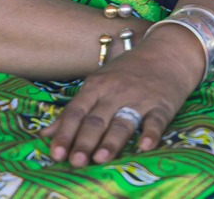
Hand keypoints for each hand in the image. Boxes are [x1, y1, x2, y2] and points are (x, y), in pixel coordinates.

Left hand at [47, 26, 205, 167]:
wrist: (169, 51)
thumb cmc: (129, 70)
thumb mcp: (98, 82)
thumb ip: (74, 109)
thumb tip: (45, 134)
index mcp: (97, 85)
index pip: (76, 112)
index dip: (65, 133)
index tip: (55, 154)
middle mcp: (116, 92)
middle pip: (96, 120)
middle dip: (84, 142)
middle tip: (75, 162)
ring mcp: (140, 98)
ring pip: (123, 122)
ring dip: (111, 141)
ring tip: (100, 158)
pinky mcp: (162, 105)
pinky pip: (156, 121)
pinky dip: (151, 134)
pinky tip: (144, 146)